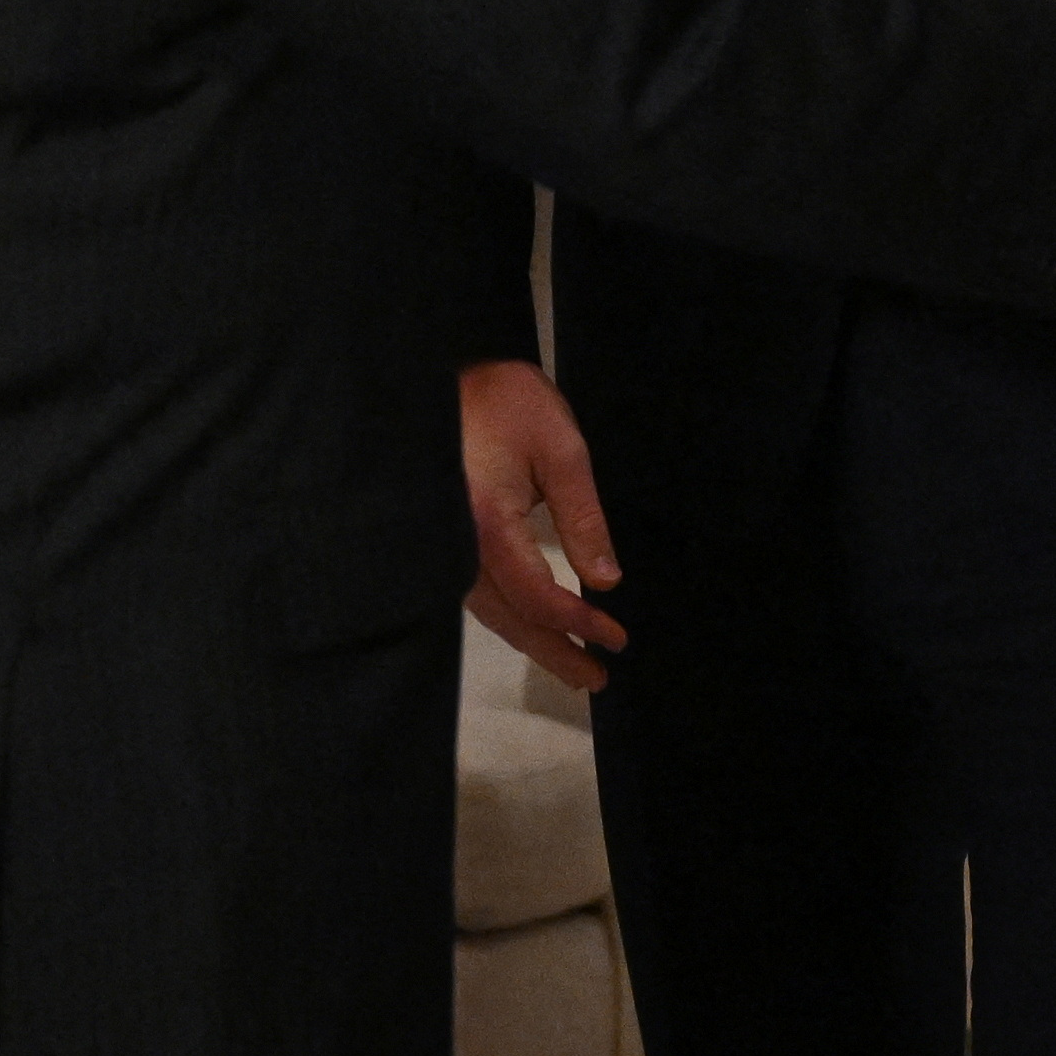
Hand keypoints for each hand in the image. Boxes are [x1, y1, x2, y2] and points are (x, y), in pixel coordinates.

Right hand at [460, 359, 625, 693]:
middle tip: (598, 680)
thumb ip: (583, 518)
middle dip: (556, 651)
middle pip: (510, 618)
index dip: (579, 622)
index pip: (538, 595)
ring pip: (491, 612)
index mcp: (487, 523)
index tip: (616, 637)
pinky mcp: (443, 540)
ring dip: (534, 641)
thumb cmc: (508, 401)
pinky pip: (478, 593)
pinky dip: (511, 615)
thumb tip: (607, 581)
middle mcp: (457, 546)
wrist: (439, 375)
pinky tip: (536, 627)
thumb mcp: (561, 449)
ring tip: (576, 667)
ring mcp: (445, 546)